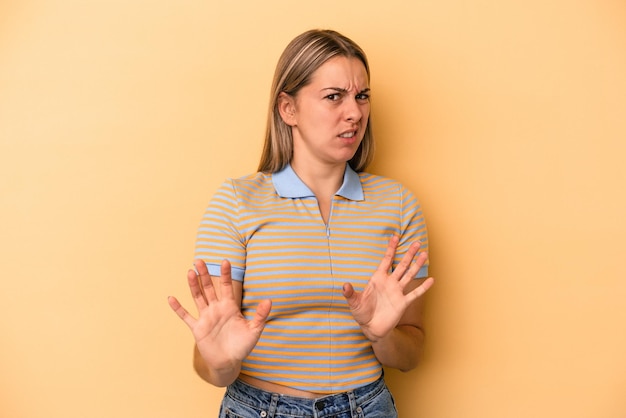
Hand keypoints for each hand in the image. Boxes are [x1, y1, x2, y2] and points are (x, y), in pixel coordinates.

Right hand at [168, 259, 271, 373]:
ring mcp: (206, 318)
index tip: (225, 261)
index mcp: (230, 307)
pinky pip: (186, 316)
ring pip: (198, 297)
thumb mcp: (254, 330)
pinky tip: (171, 298)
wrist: (229, 363)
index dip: (226, 275)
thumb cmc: (242, 346)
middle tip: (200, 260)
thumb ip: (261, 315)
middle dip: (205, 274)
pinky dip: (178, 308)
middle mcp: (216, 309)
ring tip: (190, 272)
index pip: (226, 287)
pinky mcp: (198, 328)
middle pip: (209, 288)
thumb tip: (269, 300)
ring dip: (193, 285)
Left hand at [342, 235, 433, 342]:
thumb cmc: (361, 312)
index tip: (395, 237)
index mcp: (378, 279)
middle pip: (401, 265)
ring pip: (409, 275)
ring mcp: (397, 292)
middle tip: (417, 242)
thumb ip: (350, 293)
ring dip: (417, 265)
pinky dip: (423, 287)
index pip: (386, 260)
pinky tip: (431, 280)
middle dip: (409, 254)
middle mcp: (389, 283)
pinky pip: (414, 294)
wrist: (370, 328)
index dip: (390, 249)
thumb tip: (344, 285)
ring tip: (425, 254)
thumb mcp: (354, 302)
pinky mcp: (403, 303)